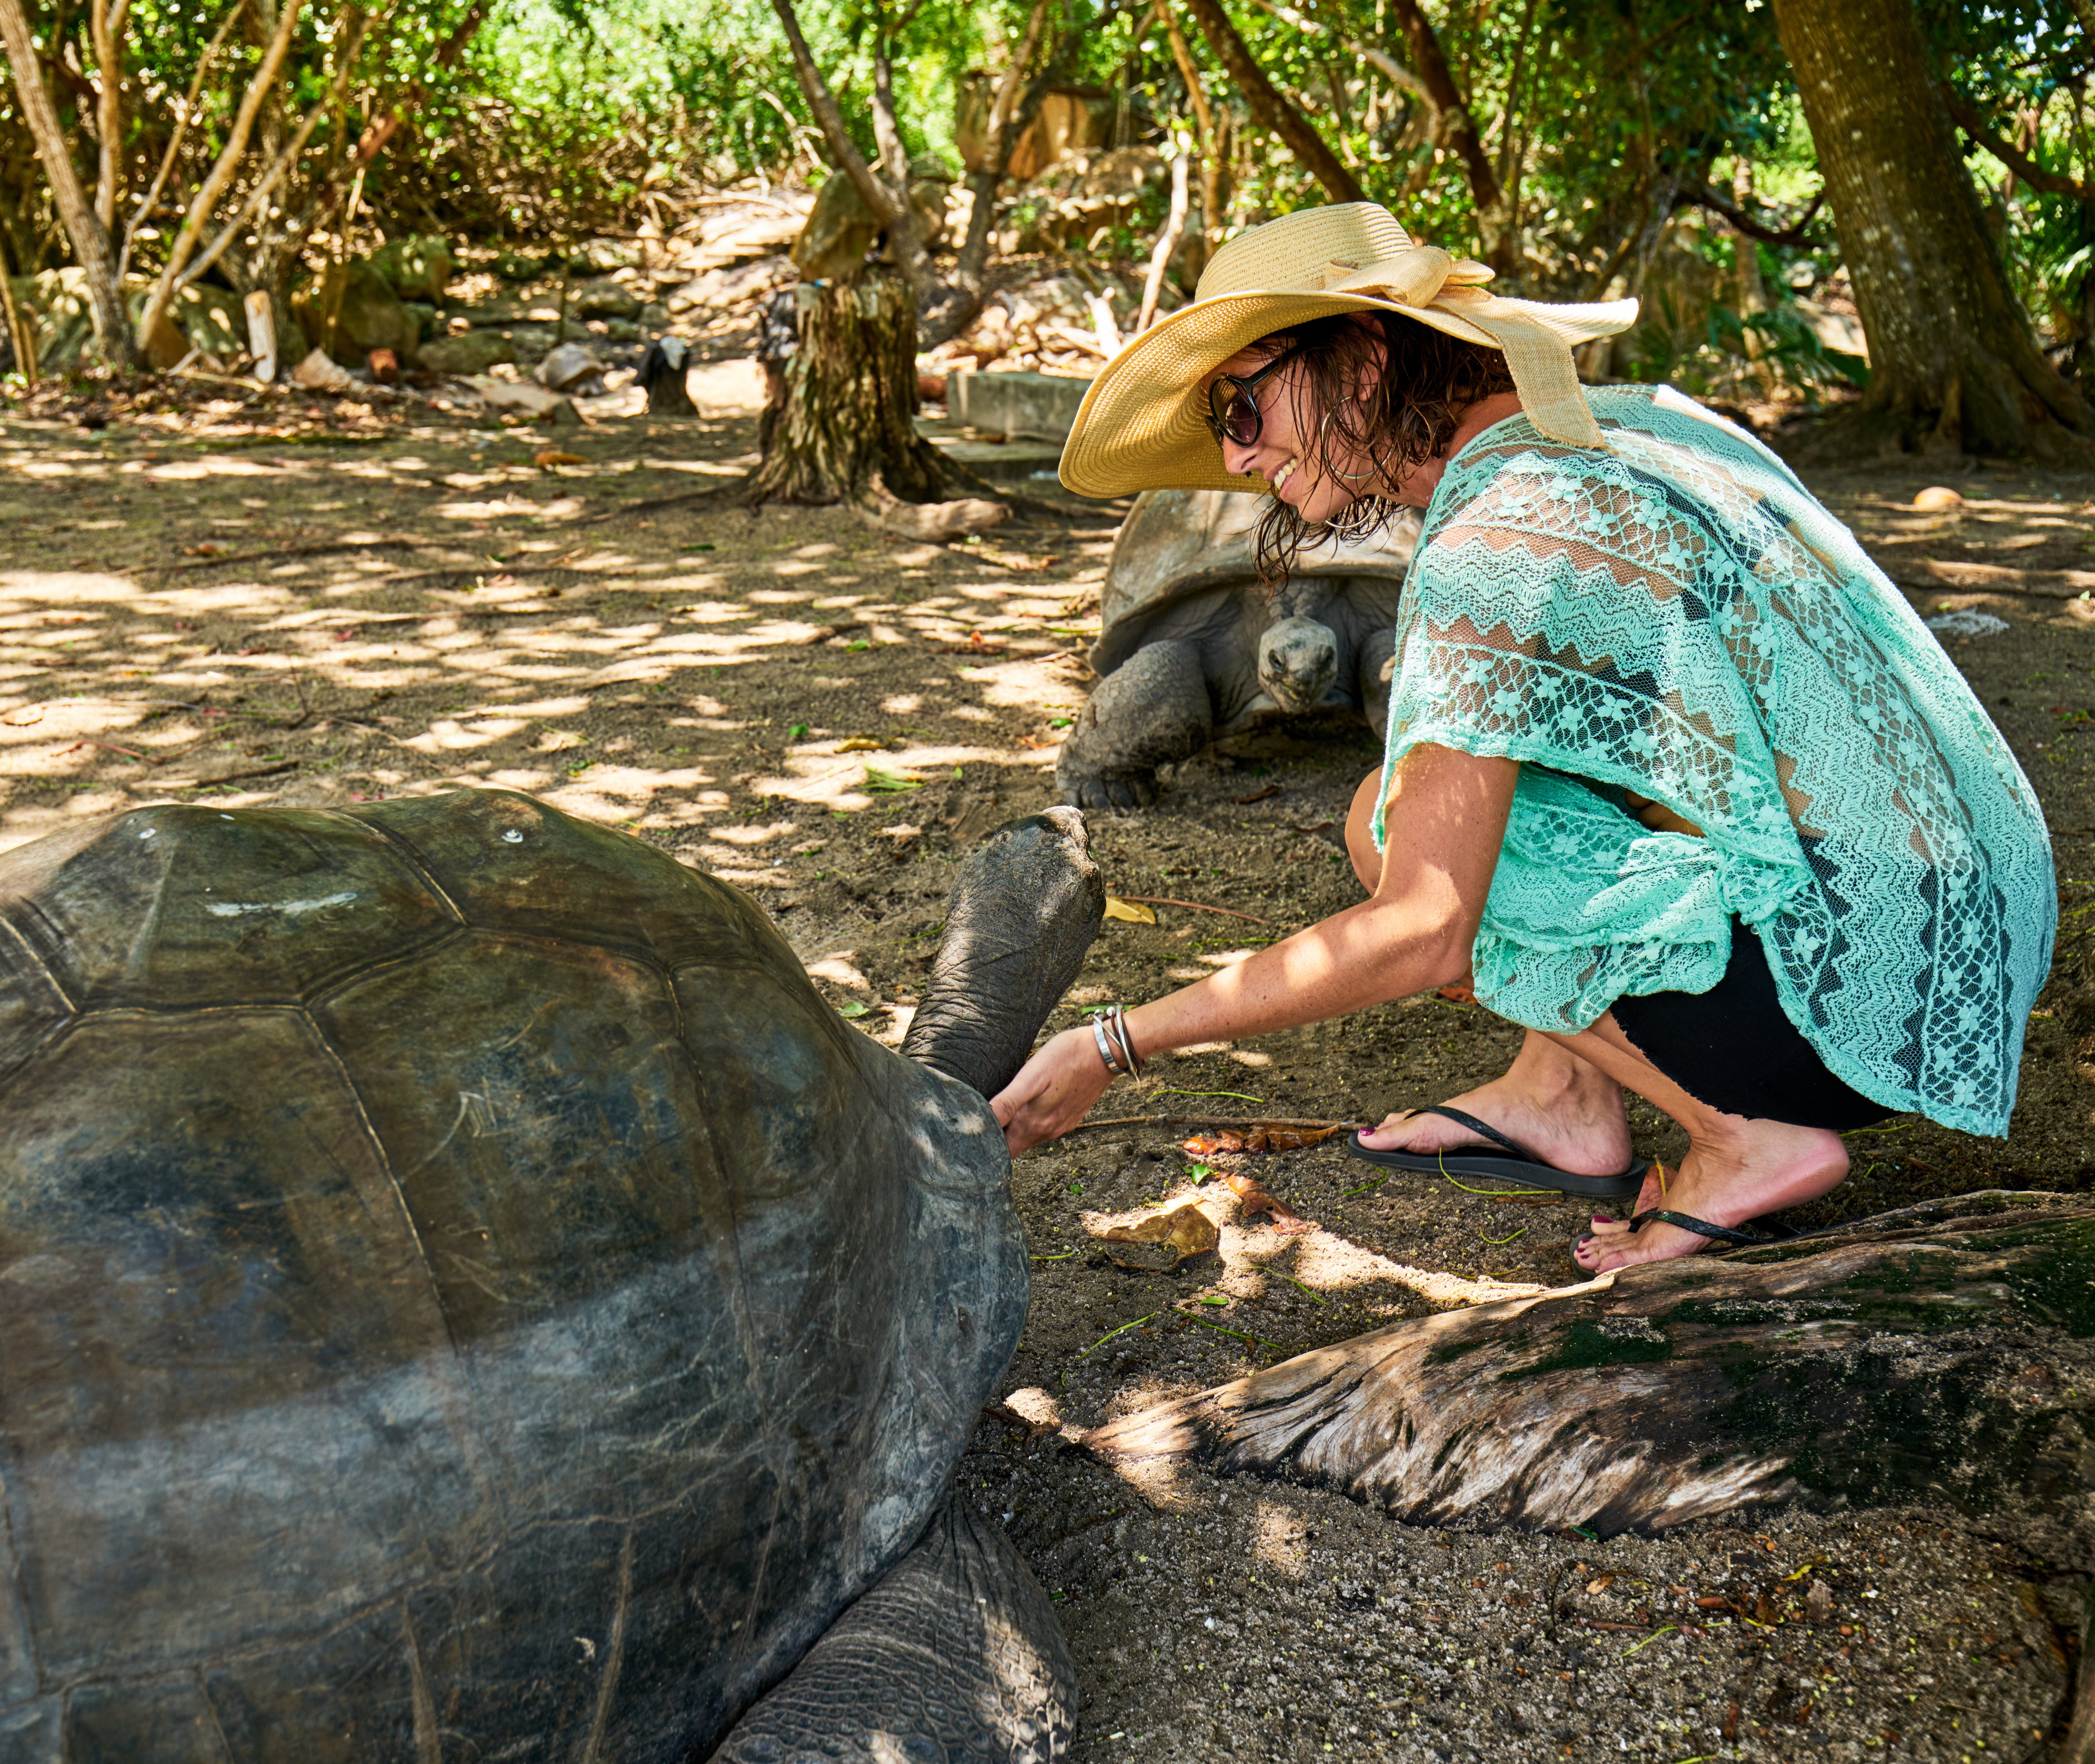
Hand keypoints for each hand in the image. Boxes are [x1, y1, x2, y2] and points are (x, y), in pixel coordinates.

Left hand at [991, 1025, 1113, 1153]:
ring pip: (1030, 1135)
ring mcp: (1061, 1124)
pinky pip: (1046, 1125)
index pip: (1004, 1152)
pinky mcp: (1071, 1115)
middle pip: (1015, 1145)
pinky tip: (1030, 1102)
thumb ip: (1006, 1104)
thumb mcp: (1030, 1078)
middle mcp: (1048, 1131)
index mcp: (1033, 1125)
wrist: (1105, 1051)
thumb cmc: (1066, 1058)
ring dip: (1015, 1127)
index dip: (988, 1146)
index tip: (975, 1133)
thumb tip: (982, 1124)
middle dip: (999, 1137)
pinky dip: (1033, 1119)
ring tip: (1002, 1109)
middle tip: (982, 1119)